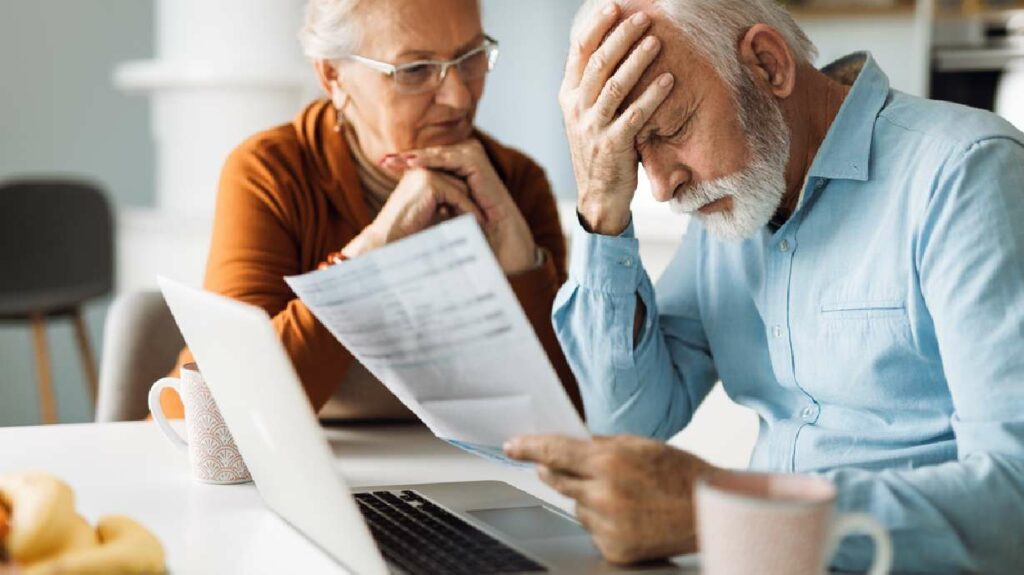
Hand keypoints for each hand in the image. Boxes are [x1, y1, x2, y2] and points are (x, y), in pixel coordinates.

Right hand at [342, 168, 482, 257]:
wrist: (386, 241)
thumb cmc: (404, 233)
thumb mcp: (428, 214)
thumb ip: (444, 205)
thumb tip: (464, 209)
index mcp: (418, 174)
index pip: (450, 179)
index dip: (465, 195)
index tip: (480, 212)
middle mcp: (420, 169)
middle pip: (458, 179)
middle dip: (472, 197)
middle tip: (486, 216)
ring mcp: (424, 172)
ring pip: (460, 186)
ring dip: (472, 205)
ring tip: (484, 221)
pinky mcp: (429, 182)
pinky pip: (458, 195)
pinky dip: (468, 210)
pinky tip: (478, 223)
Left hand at [384, 141, 538, 274]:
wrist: (494, 231)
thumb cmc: (470, 221)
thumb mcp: (443, 202)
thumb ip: (428, 190)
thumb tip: (401, 191)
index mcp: (458, 162)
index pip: (427, 160)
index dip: (405, 162)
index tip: (383, 165)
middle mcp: (465, 155)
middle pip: (429, 155)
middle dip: (406, 158)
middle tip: (383, 161)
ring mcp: (471, 154)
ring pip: (436, 155)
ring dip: (414, 158)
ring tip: (394, 162)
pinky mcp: (475, 160)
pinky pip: (447, 159)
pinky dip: (429, 160)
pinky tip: (412, 163)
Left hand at [504, 435, 715, 563]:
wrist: (711, 513)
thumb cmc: (681, 474)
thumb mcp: (641, 445)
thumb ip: (600, 445)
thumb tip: (566, 446)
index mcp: (610, 462)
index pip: (555, 451)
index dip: (529, 447)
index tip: (511, 446)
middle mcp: (605, 494)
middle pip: (556, 480)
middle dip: (555, 471)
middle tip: (563, 467)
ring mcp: (608, 525)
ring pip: (575, 506)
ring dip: (587, 497)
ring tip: (624, 495)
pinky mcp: (614, 548)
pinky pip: (592, 529)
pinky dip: (602, 521)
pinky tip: (629, 515)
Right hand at [561, 4, 674, 234]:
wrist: (597, 196)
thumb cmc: (598, 150)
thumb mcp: (586, 116)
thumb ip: (592, 87)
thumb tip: (609, 49)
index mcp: (568, 97)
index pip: (578, 53)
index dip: (596, 27)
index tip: (613, 6)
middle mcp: (576, 109)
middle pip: (597, 63)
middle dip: (621, 36)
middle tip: (643, 17)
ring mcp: (592, 127)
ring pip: (614, 86)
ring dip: (637, 61)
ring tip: (657, 41)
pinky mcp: (612, 145)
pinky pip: (634, 115)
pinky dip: (652, 95)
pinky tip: (669, 79)